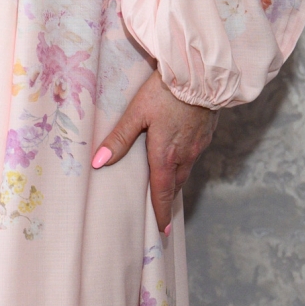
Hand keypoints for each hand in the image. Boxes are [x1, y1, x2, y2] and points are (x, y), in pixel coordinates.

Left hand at [92, 72, 213, 234]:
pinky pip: (193, 156)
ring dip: (176, 183)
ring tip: (167, 191)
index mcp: (165, 154)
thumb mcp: (137, 112)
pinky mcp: (205, 133)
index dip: (160, 212)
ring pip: (185, 170)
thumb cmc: (165, 92)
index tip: (161, 231)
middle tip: (162, 215)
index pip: (162, 191)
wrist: (200, 75)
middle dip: (167, 200)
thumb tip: (98, 162)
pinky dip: (184, 165)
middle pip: (175, 184)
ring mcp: (198, 144)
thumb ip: (119, 138)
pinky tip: (179, 159)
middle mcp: (185, 154)